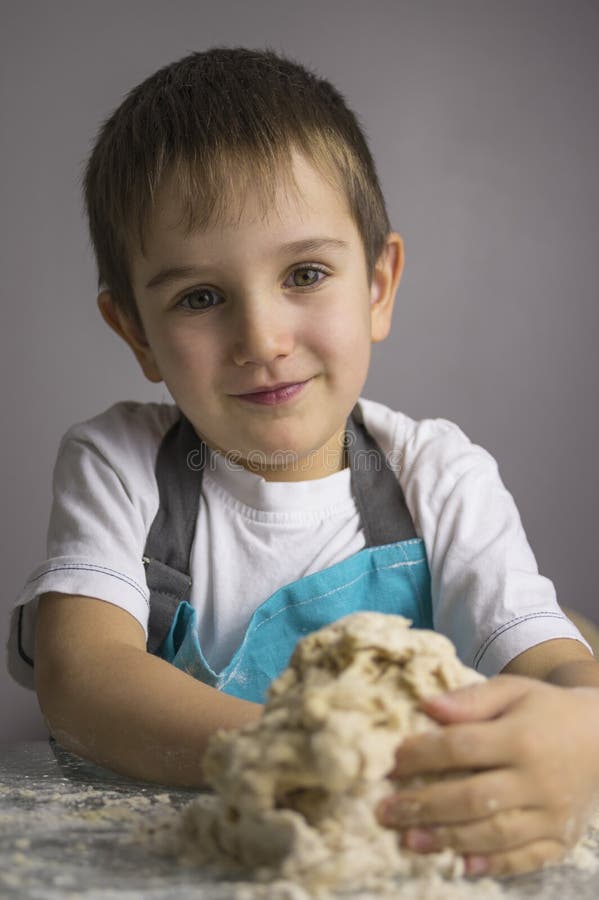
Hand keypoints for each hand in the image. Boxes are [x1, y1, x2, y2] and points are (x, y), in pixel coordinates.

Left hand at [376, 675, 598, 877]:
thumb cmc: (545, 709)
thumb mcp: (513, 690)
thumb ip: (471, 698)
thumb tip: (426, 705)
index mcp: (521, 737)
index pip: (461, 747)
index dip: (421, 755)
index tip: (389, 762)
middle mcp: (537, 779)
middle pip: (472, 797)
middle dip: (424, 806)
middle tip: (385, 810)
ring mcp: (552, 814)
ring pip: (494, 834)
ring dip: (448, 840)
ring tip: (409, 840)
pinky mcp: (562, 839)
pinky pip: (526, 859)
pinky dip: (493, 865)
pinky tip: (461, 865)